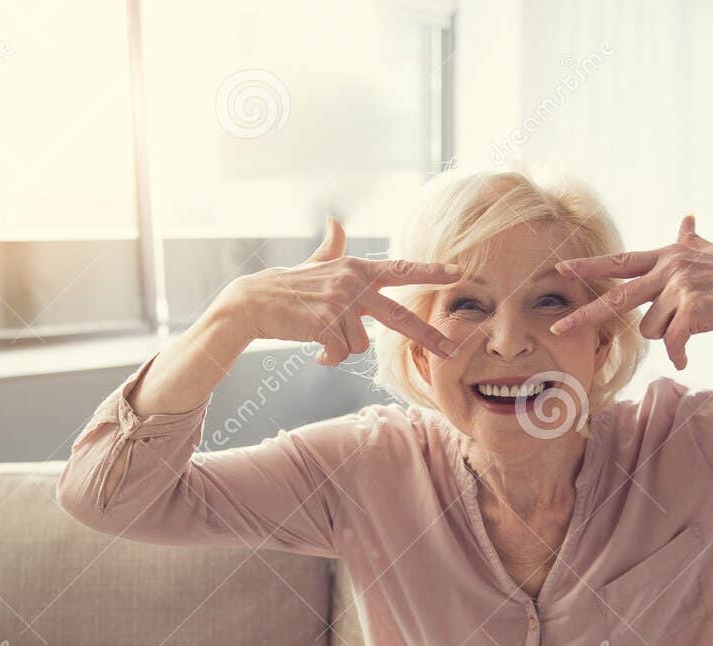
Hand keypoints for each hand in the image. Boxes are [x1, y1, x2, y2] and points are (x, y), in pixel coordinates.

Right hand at [219, 216, 460, 365]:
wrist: (255, 301)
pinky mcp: (326, 323)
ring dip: (341, 349)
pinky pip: (340, 354)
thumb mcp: (315, 264)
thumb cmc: (288, 286)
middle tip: (452, 352)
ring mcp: (340, 303)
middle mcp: (353, 283)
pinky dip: (327, 358)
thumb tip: (335, 221)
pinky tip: (314, 349)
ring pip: (360, 346)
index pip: (402, 269)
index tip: (458, 274)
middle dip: (429, 337)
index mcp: (357, 269)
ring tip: (322, 338)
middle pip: (399, 318)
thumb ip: (333, 247)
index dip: (431, 271)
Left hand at [549, 215, 712, 370]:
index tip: (561, 270)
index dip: (590, 267)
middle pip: (617, 298)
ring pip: (651, 329)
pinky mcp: (693, 308)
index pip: (621, 262)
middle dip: (585, 315)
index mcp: (668, 256)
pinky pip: (672, 343)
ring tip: (694, 326)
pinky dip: (679, 355)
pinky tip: (687, 358)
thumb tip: (686, 218)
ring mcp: (680, 286)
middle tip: (559, 328)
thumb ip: (692, 240)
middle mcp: (670, 267)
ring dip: (669, 337)